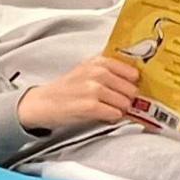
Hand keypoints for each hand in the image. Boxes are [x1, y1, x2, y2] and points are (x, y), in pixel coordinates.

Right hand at [21, 53, 148, 133]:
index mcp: (98, 62)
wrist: (43, 103)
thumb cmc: (69, 88)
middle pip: (131, 89)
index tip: (136, 88)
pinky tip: (105, 115)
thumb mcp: (87, 70)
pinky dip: (113, 117)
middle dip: (129, 98)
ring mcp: (93, 89)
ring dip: (121, 109)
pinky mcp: (89, 106)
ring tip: (111, 109)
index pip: (132, 71)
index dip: (136, 83)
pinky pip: (114, 114)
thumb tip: (137, 81)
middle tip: (122, 103)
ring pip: (125, 102)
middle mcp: (97, 73)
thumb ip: (109, 71)